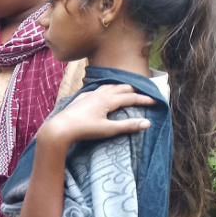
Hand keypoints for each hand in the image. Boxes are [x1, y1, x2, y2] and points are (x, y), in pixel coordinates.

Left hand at [39, 84, 154, 148]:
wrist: (60, 128)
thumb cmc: (85, 130)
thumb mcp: (108, 130)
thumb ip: (128, 126)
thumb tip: (148, 123)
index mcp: (109, 100)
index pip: (131, 97)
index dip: (144, 99)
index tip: (155, 102)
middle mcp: (100, 94)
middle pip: (121, 88)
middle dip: (134, 90)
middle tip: (143, 93)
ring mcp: (89, 95)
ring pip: (108, 86)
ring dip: (119, 87)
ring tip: (126, 90)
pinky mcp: (80, 98)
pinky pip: (96, 89)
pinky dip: (105, 89)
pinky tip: (102, 93)